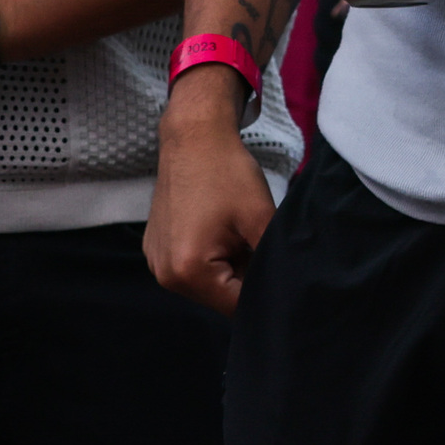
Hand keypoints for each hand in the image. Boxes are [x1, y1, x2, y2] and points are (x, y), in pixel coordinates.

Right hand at [146, 75, 272, 310]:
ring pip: (208, 282)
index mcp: (188, 271)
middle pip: (220, 297)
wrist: (194, 137)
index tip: (278, 271)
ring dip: (228, 267)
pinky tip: (221, 228)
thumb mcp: (260, 218)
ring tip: (238, 234)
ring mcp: (157, 263)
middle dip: (245, 278)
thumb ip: (273, 261)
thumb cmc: (227, 173)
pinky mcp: (157, 249)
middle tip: (256, 243)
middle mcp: (165, 275)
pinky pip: (192, 267)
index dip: (263, 292)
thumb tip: (287, 290)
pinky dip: (211, 256)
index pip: (237, 306)